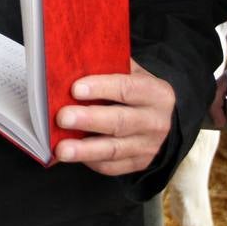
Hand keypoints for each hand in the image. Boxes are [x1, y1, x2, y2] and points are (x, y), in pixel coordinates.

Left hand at [54, 59, 174, 175]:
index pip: (128, 89)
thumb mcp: (133, 73)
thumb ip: (111, 65)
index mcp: (156, 93)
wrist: (164, 119)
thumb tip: (75, 59)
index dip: (101, 88)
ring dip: (85, 150)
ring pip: (114, 149)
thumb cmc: (137, 91)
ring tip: (61, 149)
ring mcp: (148, 146)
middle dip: (89, 120)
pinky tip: (73, 156)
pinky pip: (112, 166)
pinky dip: (91, 161)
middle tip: (62, 117)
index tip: (75, 89)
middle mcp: (156, 122)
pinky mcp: (139, 164)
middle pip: (120, 122)